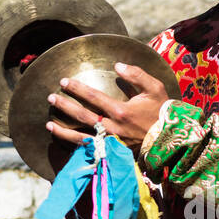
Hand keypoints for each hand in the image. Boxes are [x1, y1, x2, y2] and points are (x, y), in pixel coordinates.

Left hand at [46, 63, 167, 151]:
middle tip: (51, 98)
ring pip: (81, 137)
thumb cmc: (162, 112)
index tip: (64, 82)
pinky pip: (90, 150)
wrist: (170, 140)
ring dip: (63, 131)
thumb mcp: (154, 88)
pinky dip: (75, 146)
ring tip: (49, 123)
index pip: (93, 97)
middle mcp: (113, 128)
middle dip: (65, 106)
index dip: (76, 89)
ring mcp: (111, 142)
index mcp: (121, 111)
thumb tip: (117, 66)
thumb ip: (136, 75)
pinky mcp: (112, 153)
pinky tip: (64, 141)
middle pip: (82, 116)